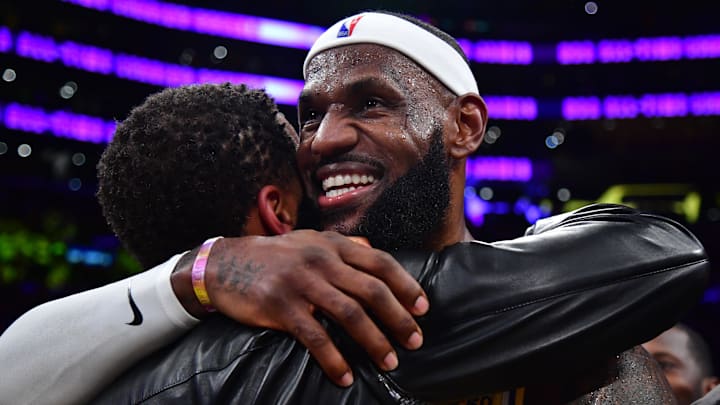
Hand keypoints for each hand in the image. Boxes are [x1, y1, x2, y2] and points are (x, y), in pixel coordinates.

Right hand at [172, 230, 428, 386]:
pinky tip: (345, 376)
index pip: (380, 262)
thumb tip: (372, 248)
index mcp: (332, 245)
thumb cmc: (273, 255)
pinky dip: (334, 359)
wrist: (223, 264)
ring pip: (349, 314)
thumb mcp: (308, 240)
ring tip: (388, 362)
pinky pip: (316, 337)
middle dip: (398, 318)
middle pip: (372, 290)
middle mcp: (321, 260)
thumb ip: (341, 246)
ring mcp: (301, 283)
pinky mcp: (281, 306)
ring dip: (374, 341)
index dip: (405, 285)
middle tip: (415, 341)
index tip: (423, 308)